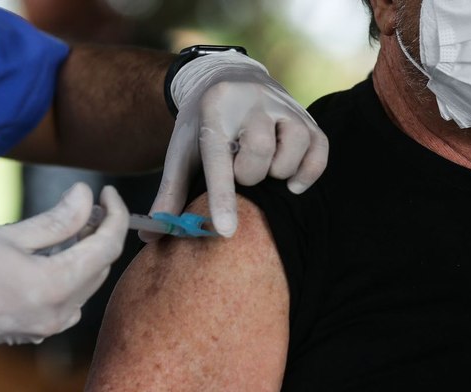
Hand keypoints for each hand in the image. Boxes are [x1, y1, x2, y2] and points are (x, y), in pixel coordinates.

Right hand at [0, 183, 127, 359]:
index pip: (108, 246)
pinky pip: (72, 298)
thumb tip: (87, 195)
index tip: (108, 192)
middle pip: (102, 266)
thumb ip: (57, 218)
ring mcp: (50, 326)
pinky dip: (74, 273)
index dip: (115, 214)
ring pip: (89, 282)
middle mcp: (60, 312)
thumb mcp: (9, 235)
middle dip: (102, 232)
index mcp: (55, 286)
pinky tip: (58, 253)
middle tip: (89, 204)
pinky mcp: (38, 330)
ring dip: (89, 252)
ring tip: (74, 224)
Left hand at [142, 51, 328, 240]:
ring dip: (280, 171)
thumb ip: (169, 191)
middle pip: (258, 153)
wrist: (230, 78)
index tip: (225, 231)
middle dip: (249, 176)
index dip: (222, 197)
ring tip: (266, 169)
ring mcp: (282, 105)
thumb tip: (151, 234)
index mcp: (213, 110)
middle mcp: (250, 101)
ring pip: (294, 148)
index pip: (218, 158)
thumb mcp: (182, 150)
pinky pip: (319, 148)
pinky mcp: (306, 114)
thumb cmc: (203, 124)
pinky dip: (309, 171)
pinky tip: (292, 180)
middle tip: (241, 171)